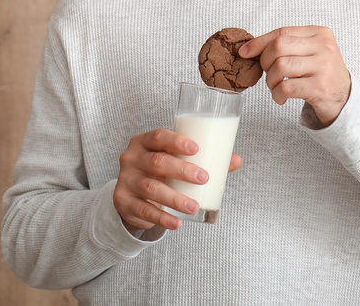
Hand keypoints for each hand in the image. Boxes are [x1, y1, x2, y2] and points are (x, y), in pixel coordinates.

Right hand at [114, 128, 241, 233]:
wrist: (132, 195)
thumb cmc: (160, 172)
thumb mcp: (175, 162)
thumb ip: (204, 160)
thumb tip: (236, 160)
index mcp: (144, 142)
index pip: (158, 136)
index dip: (176, 141)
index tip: (196, 148)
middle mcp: (131, 158)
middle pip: (156, 162)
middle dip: (182, 170)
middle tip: (203, 178)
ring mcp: (125, 180)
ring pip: (151, 188)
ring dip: (175, 198)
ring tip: (194, 207)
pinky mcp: (123, 201)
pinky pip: (144, 210)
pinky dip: (162, 218)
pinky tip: (177, 223)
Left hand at [239, 25, 351, 126]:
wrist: (344, 97)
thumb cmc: (320, 72)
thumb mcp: (309, 52)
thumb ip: (287, 45)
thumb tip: (248, 48)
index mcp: (319, 33)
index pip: (282, 32)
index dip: (259, 42)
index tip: (245, 52)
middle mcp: (324, 47)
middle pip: (279, 46)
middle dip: (265, 62)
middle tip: (268, 74)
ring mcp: (324, 67)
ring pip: (280, 66)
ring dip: (270, 80)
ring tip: (275, 87)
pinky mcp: (320, 87)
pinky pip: (286, 87)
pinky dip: (277, 94)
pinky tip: (281, 97)